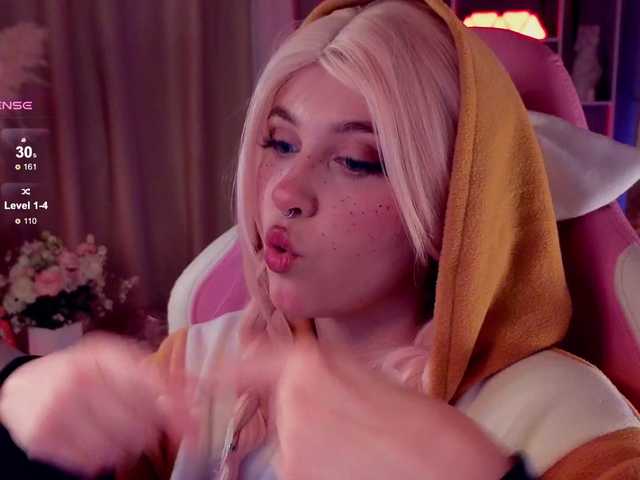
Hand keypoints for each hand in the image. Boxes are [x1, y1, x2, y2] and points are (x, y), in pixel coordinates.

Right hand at [0, 333, 191, 477]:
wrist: (24, 387)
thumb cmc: (81, 373)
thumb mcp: (117, 362)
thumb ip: (158, 375)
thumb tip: (200, 389)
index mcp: (103, 355)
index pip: (151, 384)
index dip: (178, 408)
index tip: (196, 427)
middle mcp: (80, 378)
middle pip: (140, 422)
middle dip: (152, 429)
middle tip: (147, 427)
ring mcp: (58, 408)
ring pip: (120, 445)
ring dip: (129, 444)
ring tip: (118, 430)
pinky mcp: (43, 437)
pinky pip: (94, 461)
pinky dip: (103, 456)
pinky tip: (96, 439)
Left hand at [237, 320, 511, 479]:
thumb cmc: (434, 432)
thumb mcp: (383, 383)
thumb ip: (336, 372)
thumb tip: (309, 370)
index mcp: (311, 369)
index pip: (252, 366)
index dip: (227, 370)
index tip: (199, 377)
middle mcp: (291, 407)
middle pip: (284, 411)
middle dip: (312, 415)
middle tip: (362, 425)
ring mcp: (293, 455)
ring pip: (297, 447)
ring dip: (323, 448)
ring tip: (372, 452)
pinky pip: (305, 474)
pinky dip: (327, 472)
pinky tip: (366, 469)